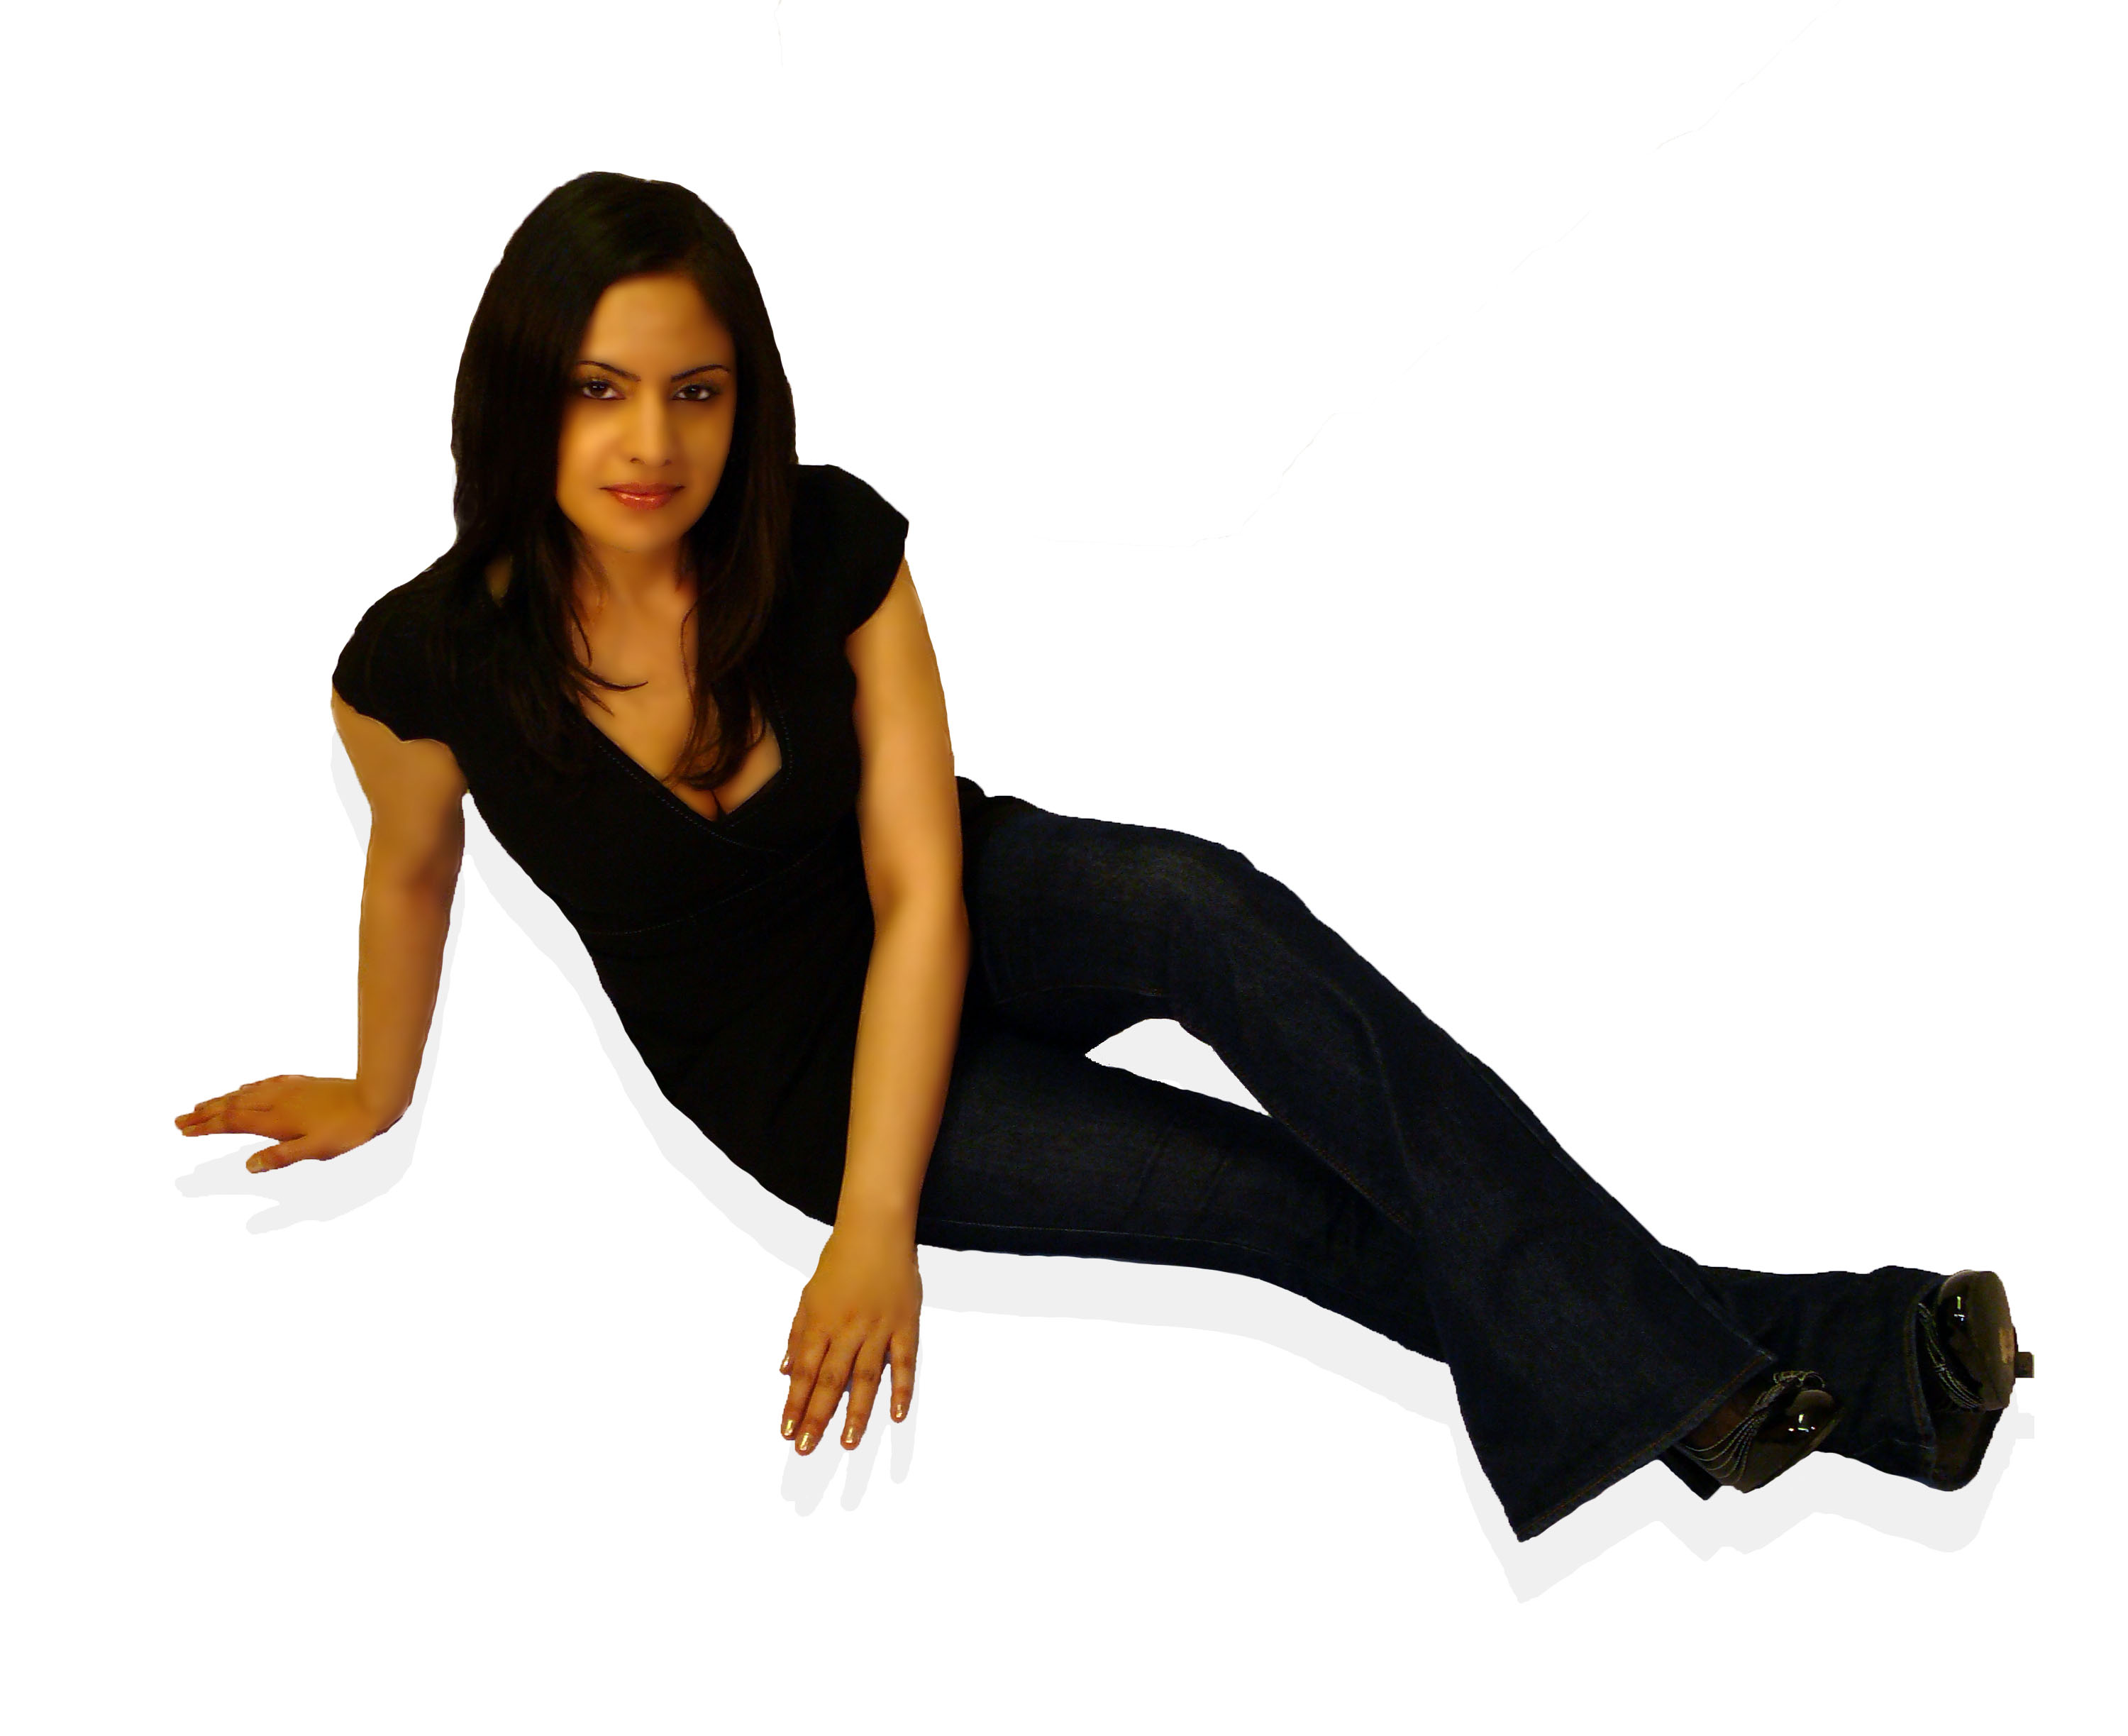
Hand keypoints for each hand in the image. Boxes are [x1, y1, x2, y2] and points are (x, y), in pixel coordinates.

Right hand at [174, 1075, 394, 1171]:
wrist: (375, 1098)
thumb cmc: (347, 1129)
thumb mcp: (315, 1150)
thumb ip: (281, 1157)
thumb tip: (249, 1166)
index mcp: (276, 1120)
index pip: (232, 1123)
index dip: (206, 1126)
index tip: (183, 1130)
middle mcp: (277, 1101)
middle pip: (232, 1106)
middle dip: (204, 1113)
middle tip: (178, 1120)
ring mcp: (289, 1089)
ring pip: (246, 1093)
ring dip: (221, 1099)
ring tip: (202, 1104)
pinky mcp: (302, 1083)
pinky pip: (266, 1083)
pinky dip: (248, 1087)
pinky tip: (245, 1088)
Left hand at [779, 1225, 921, 1454]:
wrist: (876, 1230)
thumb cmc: (840, 1260)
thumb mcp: (809, 1295)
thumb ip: (798, 1335)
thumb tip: (785, 1371)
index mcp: (820, 1322)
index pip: (805, 1372)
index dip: (795, 1403)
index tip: (786, 1432)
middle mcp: (847, 1329)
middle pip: (831, 1381)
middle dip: (816, 1417)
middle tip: (806, 1448)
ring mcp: (879, 1328)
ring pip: (866, 1377)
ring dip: (856, 1412)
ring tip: (848, 1442)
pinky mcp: (905, 1324)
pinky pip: (905, 1362)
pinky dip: (902, 1389)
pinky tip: (896, 1414)